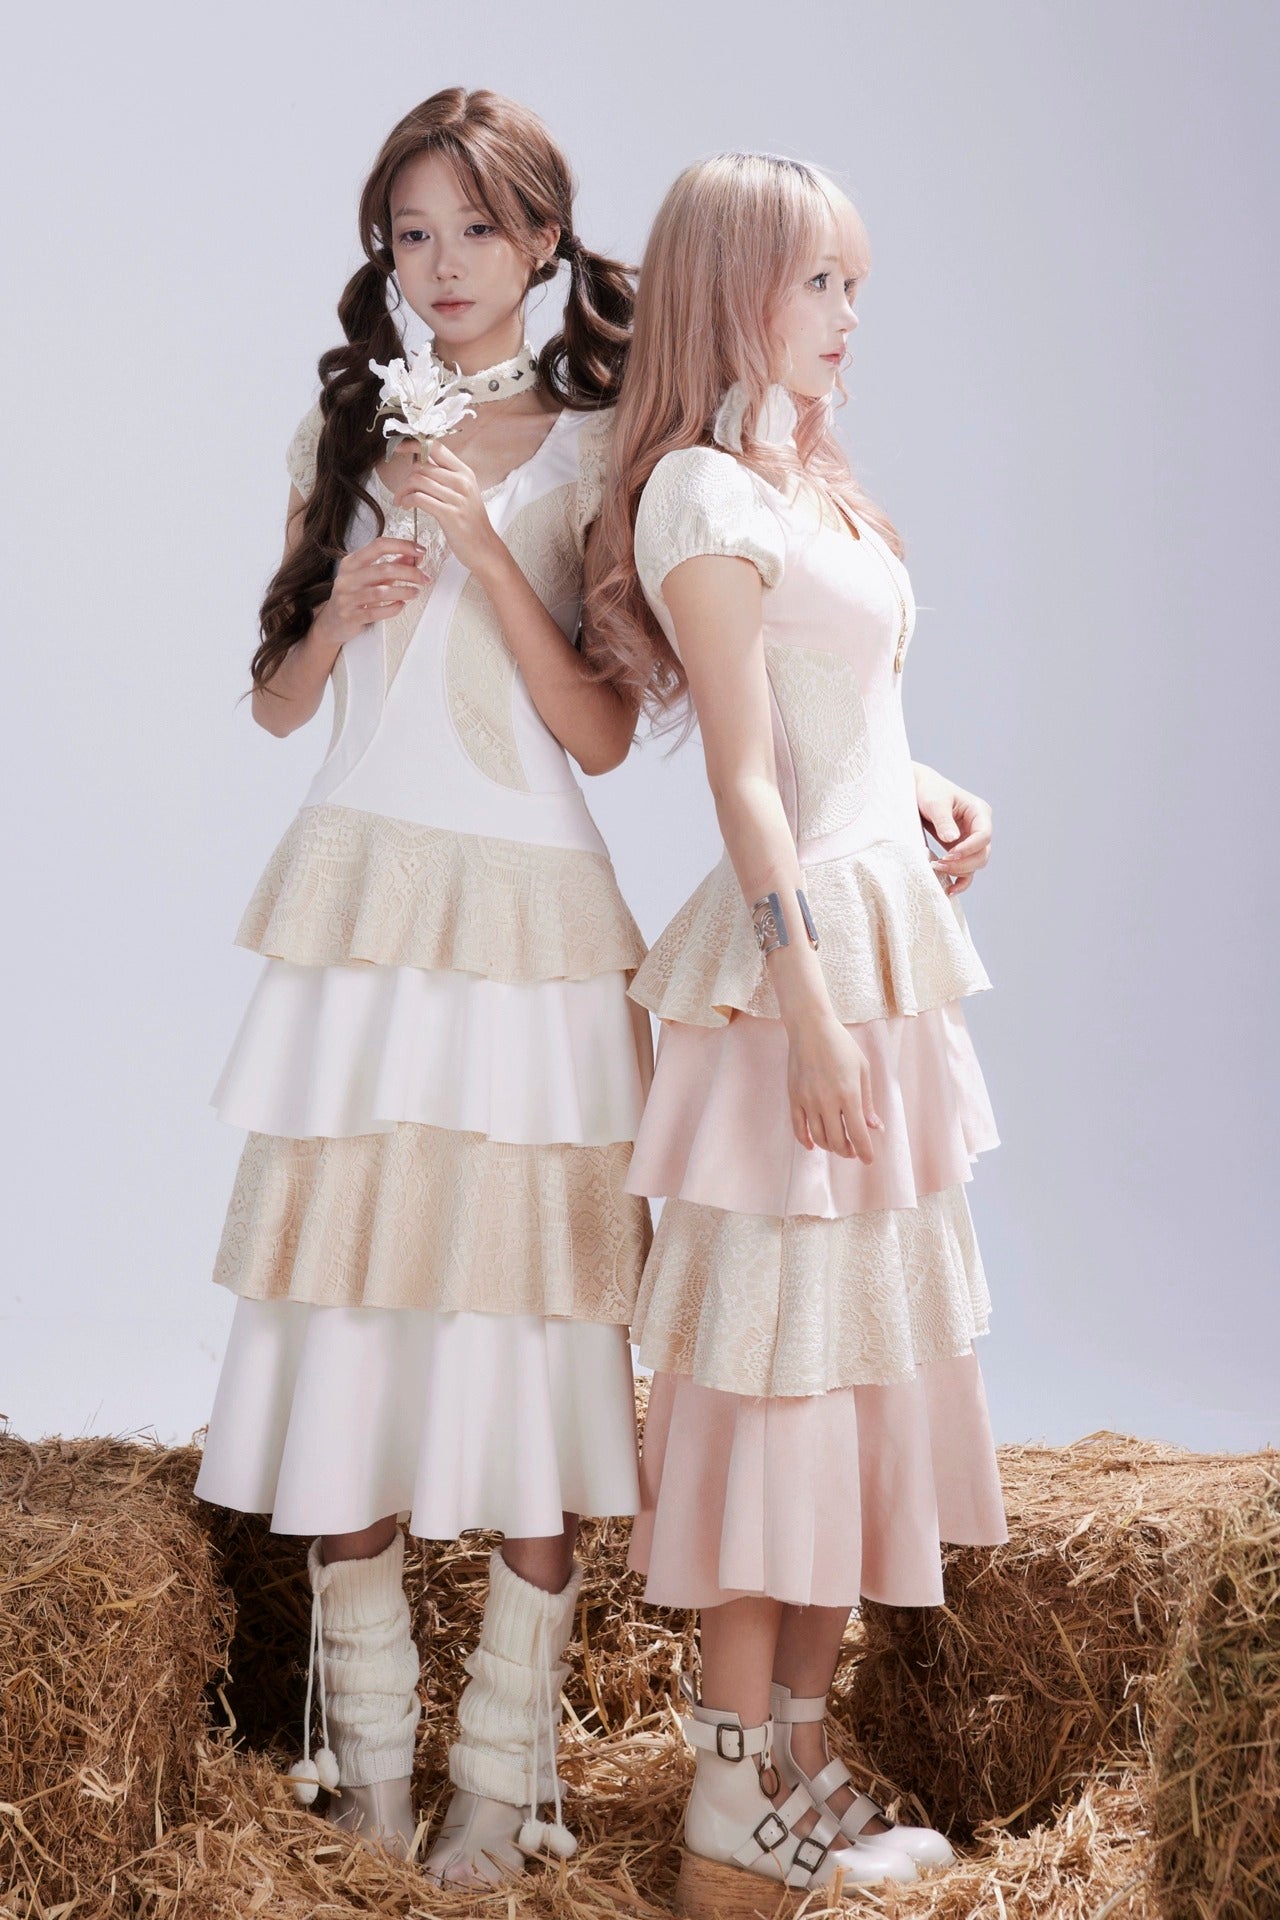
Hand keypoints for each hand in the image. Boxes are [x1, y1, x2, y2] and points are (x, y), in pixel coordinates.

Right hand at [313, 535, 427, 646]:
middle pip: (384, 569)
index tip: (420, 551)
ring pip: (381, 592)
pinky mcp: (350, 616)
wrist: (333, 622)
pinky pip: (376, 612)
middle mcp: (347, 577)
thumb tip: (413, 557)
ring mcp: (347, 597)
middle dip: (410, 573)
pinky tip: (401, 605)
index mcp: (351, 562)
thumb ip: (391, 566)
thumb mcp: (371, 577)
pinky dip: (393, 608)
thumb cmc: (353, 596)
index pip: (379, 546)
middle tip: (424, 578)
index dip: (402, 546)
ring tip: (416, 592)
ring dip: (404, 591)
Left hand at [393, 441, 501, 575]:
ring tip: (401, 501)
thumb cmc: (470, 523)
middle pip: (422, 466)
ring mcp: (457, 497)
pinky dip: (407, 501)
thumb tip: (421, 463)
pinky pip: (419, 498)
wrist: (484, 549)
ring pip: (418, 481)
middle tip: (401, 492)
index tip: (397, 449)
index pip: (436, 447)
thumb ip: (444, 477)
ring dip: (403, 491)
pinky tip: (406, 507)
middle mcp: (462, 481)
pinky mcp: (449, 514)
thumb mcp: (462, 493)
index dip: (413, 445)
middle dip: (405, 478)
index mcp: (465, 472)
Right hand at [786, 1013, 882, 1159]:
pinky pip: (798, 1128)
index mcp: (849, 1094)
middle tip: (854, 1151)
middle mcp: (827, 1102)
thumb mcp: (862, 1070)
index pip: (858, 1134)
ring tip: (837, 1144)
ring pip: (818, 1138)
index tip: (869, 1160)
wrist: (810, 1029)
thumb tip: (875, 1127)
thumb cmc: (841, 1046)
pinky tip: (813, 1145)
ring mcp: (808, 1101)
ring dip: (830, 1147)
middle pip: (837, 1141)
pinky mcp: (794, 1098)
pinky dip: (806, 1141)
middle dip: (848, 1151)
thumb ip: (867, 1101)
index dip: (865, 1152)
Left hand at [913, 762, 992, 897]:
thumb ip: (944, 820)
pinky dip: (960, 880)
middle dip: (963, 863)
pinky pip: (966, 869)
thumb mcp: (934, 802)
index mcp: (979, 811)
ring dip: (959, 871)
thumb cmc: (927, 790)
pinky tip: (949, 889)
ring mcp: (970, 840)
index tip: (949, 854)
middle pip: (983, 854)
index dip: (969, 849)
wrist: (916, 789)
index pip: (984, 836)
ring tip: (936, 869)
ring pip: (976, 864)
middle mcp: (979, 827)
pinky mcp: (960, 850)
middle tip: (938, 864)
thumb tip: (952, 839)